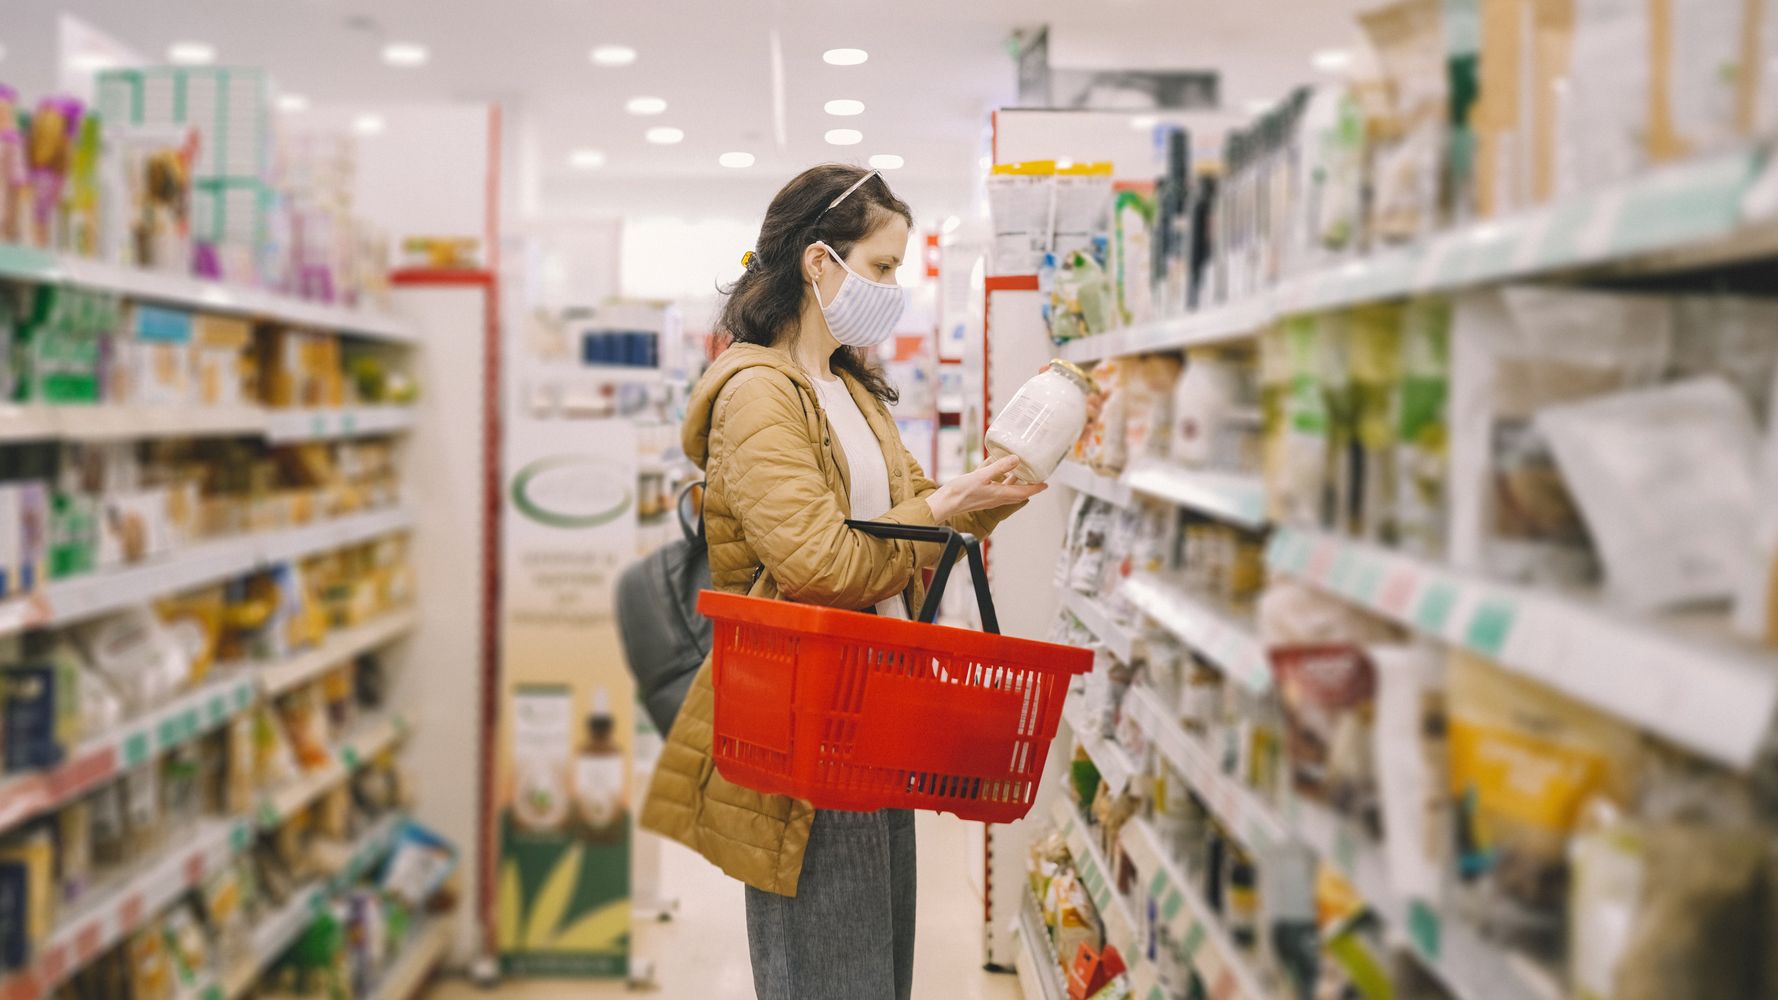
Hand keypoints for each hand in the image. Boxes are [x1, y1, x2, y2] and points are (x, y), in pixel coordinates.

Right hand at [927, 454, 1046, 520]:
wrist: (945, 504)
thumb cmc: (961, 492)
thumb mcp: (981, 476)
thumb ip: (999, 467)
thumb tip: (1016, 459)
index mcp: (1000, 495)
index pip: (1024, 492)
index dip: (1036, 488)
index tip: (1046, 484)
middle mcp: (997, 498)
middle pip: (1018, 492)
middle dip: (1028, 485)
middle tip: (1036, 476)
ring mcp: (989, 498)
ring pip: (1007, 490)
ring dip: (1015, 482)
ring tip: (1021, 471)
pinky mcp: (981, 496)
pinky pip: (997, 488)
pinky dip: (1002, 481)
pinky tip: (998, 472)